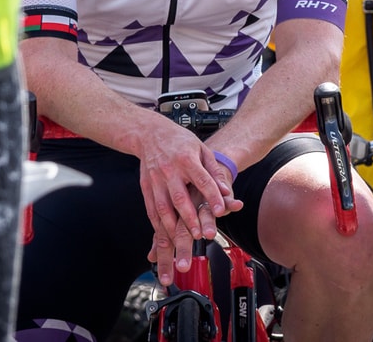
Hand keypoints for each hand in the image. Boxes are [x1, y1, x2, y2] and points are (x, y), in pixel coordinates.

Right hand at [137, 125, 241, 269]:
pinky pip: (151, 208)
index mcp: (187, 159)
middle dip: (189, 218)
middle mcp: (169, 170)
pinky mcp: (146, 186)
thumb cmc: (179, 141)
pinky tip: (164, 233)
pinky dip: (157, 223)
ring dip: (171, 226)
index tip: (221, 211)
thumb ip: (214, 171)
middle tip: (199, 234)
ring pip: (163, 207)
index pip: (202, 180)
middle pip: (180, 197)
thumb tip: (226, 191)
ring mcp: (155, 179)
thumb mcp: (201, 149)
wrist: (150, 133)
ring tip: (180, 239)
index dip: (212, 196)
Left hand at [147, 193, 239, 286]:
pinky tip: (235, 206)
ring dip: (207, 223)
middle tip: (183, 266)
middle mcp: (183, 206)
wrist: (189, 161)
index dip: (164, 260)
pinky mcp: (214, 184)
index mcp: (170, 215)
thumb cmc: (183, 193)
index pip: (164, 240)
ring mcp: (199, 196)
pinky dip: (229, 201)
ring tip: (209, 234)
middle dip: (182, 249)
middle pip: (181, 230)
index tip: (165, 279)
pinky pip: (223, 193)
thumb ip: (162, 236)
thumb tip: (150, 256)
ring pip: (202, 211)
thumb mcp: (171, 214)